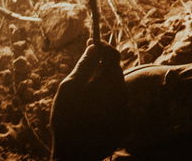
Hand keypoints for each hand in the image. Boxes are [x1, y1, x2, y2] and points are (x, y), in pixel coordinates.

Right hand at [51, 40, 127, 160]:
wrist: (73, 156)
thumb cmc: (66, 120)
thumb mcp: (69, 89)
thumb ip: (84, 65)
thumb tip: (94, 46)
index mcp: (110, 85)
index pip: (113, 56)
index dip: (103, 47)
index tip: (91, 42)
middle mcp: (122, 98)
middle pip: (115, 74)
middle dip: (101, 70)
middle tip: (85, 70)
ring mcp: (125, 113)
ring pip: (116, 91)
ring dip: (103, 89)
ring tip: (84, 100)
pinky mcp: (124, 127)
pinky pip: (117, 108)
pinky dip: (106, 105)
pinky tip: (91, 114)